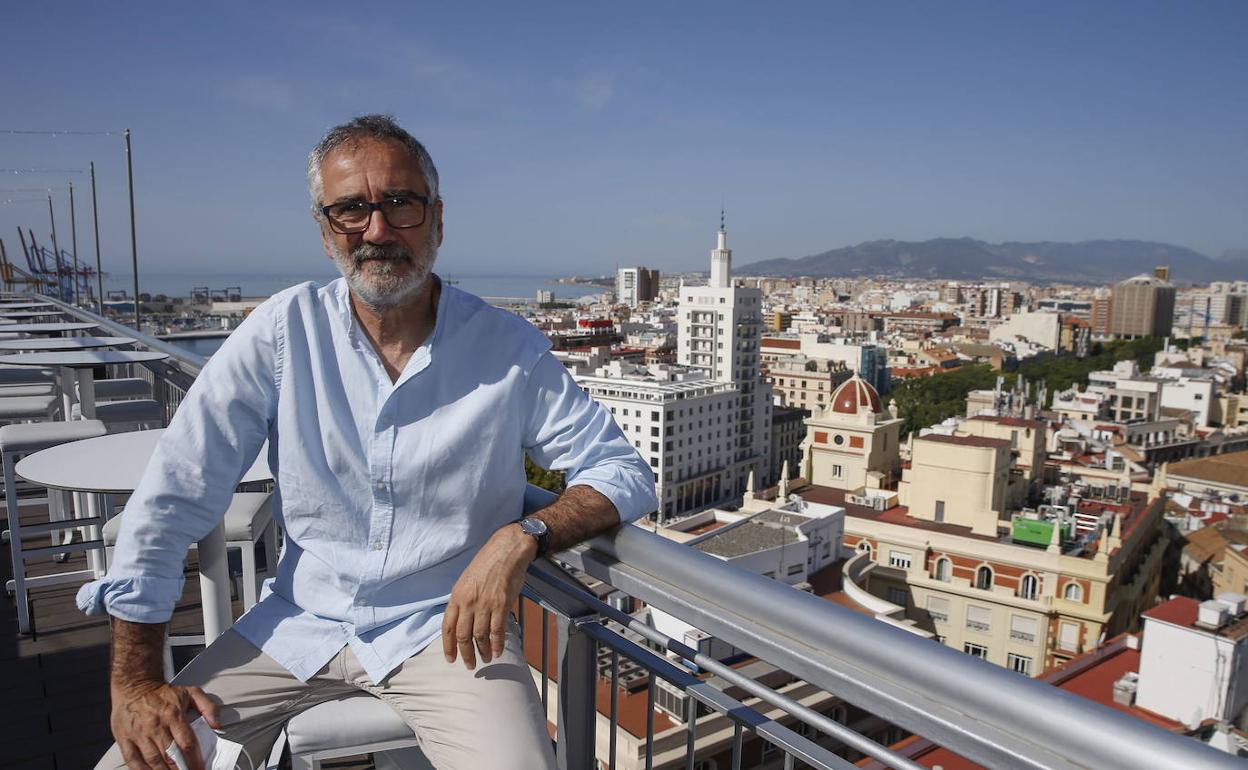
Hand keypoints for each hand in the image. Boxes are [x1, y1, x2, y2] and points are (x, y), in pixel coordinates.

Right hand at [111, 679, 220, 769]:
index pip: (187, 743)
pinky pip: (132, 761)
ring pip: (153, 761)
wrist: (134, 685)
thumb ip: (208, 707)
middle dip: (181, 769)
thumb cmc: (164, 693)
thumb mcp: (191, 692)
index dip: (195, 761)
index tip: (201, 769)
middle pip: (170, 755)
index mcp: (173, 714)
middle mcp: (156, 725)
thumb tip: (217, 725)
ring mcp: (139, 733)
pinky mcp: (124, 739)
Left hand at [442, 523, 536, 669]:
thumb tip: (463, 620)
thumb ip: (463, 600)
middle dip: (466, 654)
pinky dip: (497, 644)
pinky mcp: (502, 605)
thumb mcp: (467, 580)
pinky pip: (497, 631)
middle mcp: (468, 602)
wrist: (507, 550)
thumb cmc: (487, 563)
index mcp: (457, 596)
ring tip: (486, 659)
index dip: (448, 646)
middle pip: (463, 636)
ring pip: (480, 636)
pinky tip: (497, 651)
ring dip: (483, 651)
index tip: (451, 659)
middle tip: (470, 665)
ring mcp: (485, 604)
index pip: (448, 627)